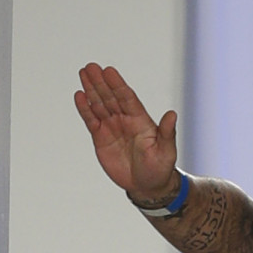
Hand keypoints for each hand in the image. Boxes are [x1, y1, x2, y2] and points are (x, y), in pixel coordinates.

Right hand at [75, 59, 179, 206]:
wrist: (147, 186)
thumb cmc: (160, 168)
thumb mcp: (166, 151)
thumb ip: (166, 132)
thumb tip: (172, 114)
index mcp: (140, 120)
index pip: (127, 98)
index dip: (117, 84)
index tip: (109, 71)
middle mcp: (125, 119)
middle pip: (110, 97)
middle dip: (100, 82)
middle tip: (90, 66)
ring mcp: (112, 127)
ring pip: (99, 105)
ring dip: (91, 90)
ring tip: (83, 73)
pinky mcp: (101, 138)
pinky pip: (91, 121)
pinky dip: (85, 109)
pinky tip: (79, 96)